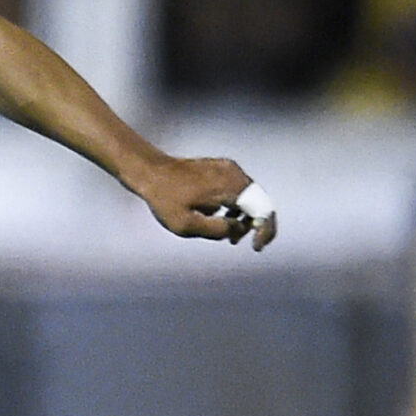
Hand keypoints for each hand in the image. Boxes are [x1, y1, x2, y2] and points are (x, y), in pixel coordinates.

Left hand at [137, 156, 277, 249]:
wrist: (150, 171)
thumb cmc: (164, 199)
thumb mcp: (186, 225)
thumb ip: (216, 230)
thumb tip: (240, 230)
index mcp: (230, 187)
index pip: (263, 210)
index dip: (266, 231)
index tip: (256, 247)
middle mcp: (234, 174)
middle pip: (260, 203)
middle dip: (255, 226)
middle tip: (242, 243)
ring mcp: (229, 168)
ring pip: (249, 196)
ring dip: (244, 217)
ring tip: (230, 236)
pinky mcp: (221, 167)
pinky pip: (238, 189)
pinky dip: (236, 206)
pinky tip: (221, 218)